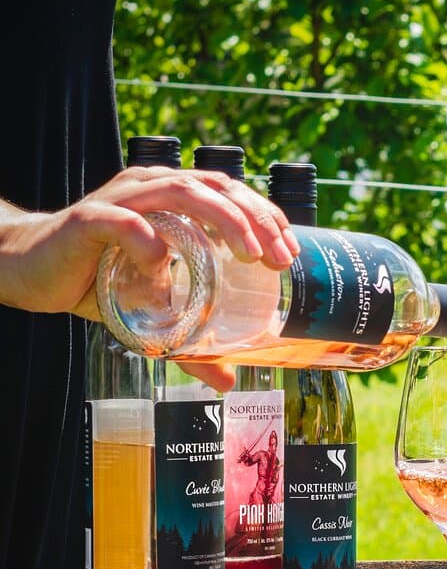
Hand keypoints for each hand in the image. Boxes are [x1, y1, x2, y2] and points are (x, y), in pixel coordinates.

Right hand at [0, 166, 299, 320]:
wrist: (33, 273)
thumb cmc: (98, 280)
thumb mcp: (155, 312)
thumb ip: (191, 342)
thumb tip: (229, 380)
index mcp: (174, 200)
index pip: (232, 194)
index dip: (267, 216)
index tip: (291, 251)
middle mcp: (153, 190)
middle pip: (216, 188)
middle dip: (256, 221)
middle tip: (279, 259)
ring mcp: (122, 200)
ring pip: (181, 193)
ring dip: (222, 220)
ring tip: (248, 253)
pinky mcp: (90, 219)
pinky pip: (125, 222)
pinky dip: (148, 240)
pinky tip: (165, 264)